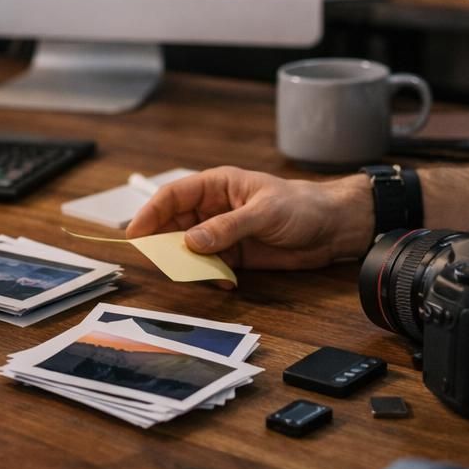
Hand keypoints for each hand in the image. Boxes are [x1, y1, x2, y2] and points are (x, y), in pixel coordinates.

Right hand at [126, 166, 370, 272]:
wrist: (333, 229)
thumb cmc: (301, 207)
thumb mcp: (264, 213)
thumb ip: (227, 227)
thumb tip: (190, 242)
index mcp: (217, 186)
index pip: (173, 196)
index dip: (150, 213)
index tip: (135, 234)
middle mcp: (213, 209)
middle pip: (174, 225)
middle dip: (165, 243)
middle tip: (161, 261)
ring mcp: (222, 233)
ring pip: (189, 249)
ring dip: (189, 264)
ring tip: (198, 274)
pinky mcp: (234, 256)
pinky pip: (210, 267)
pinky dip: (211, 277)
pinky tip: (225, 282)